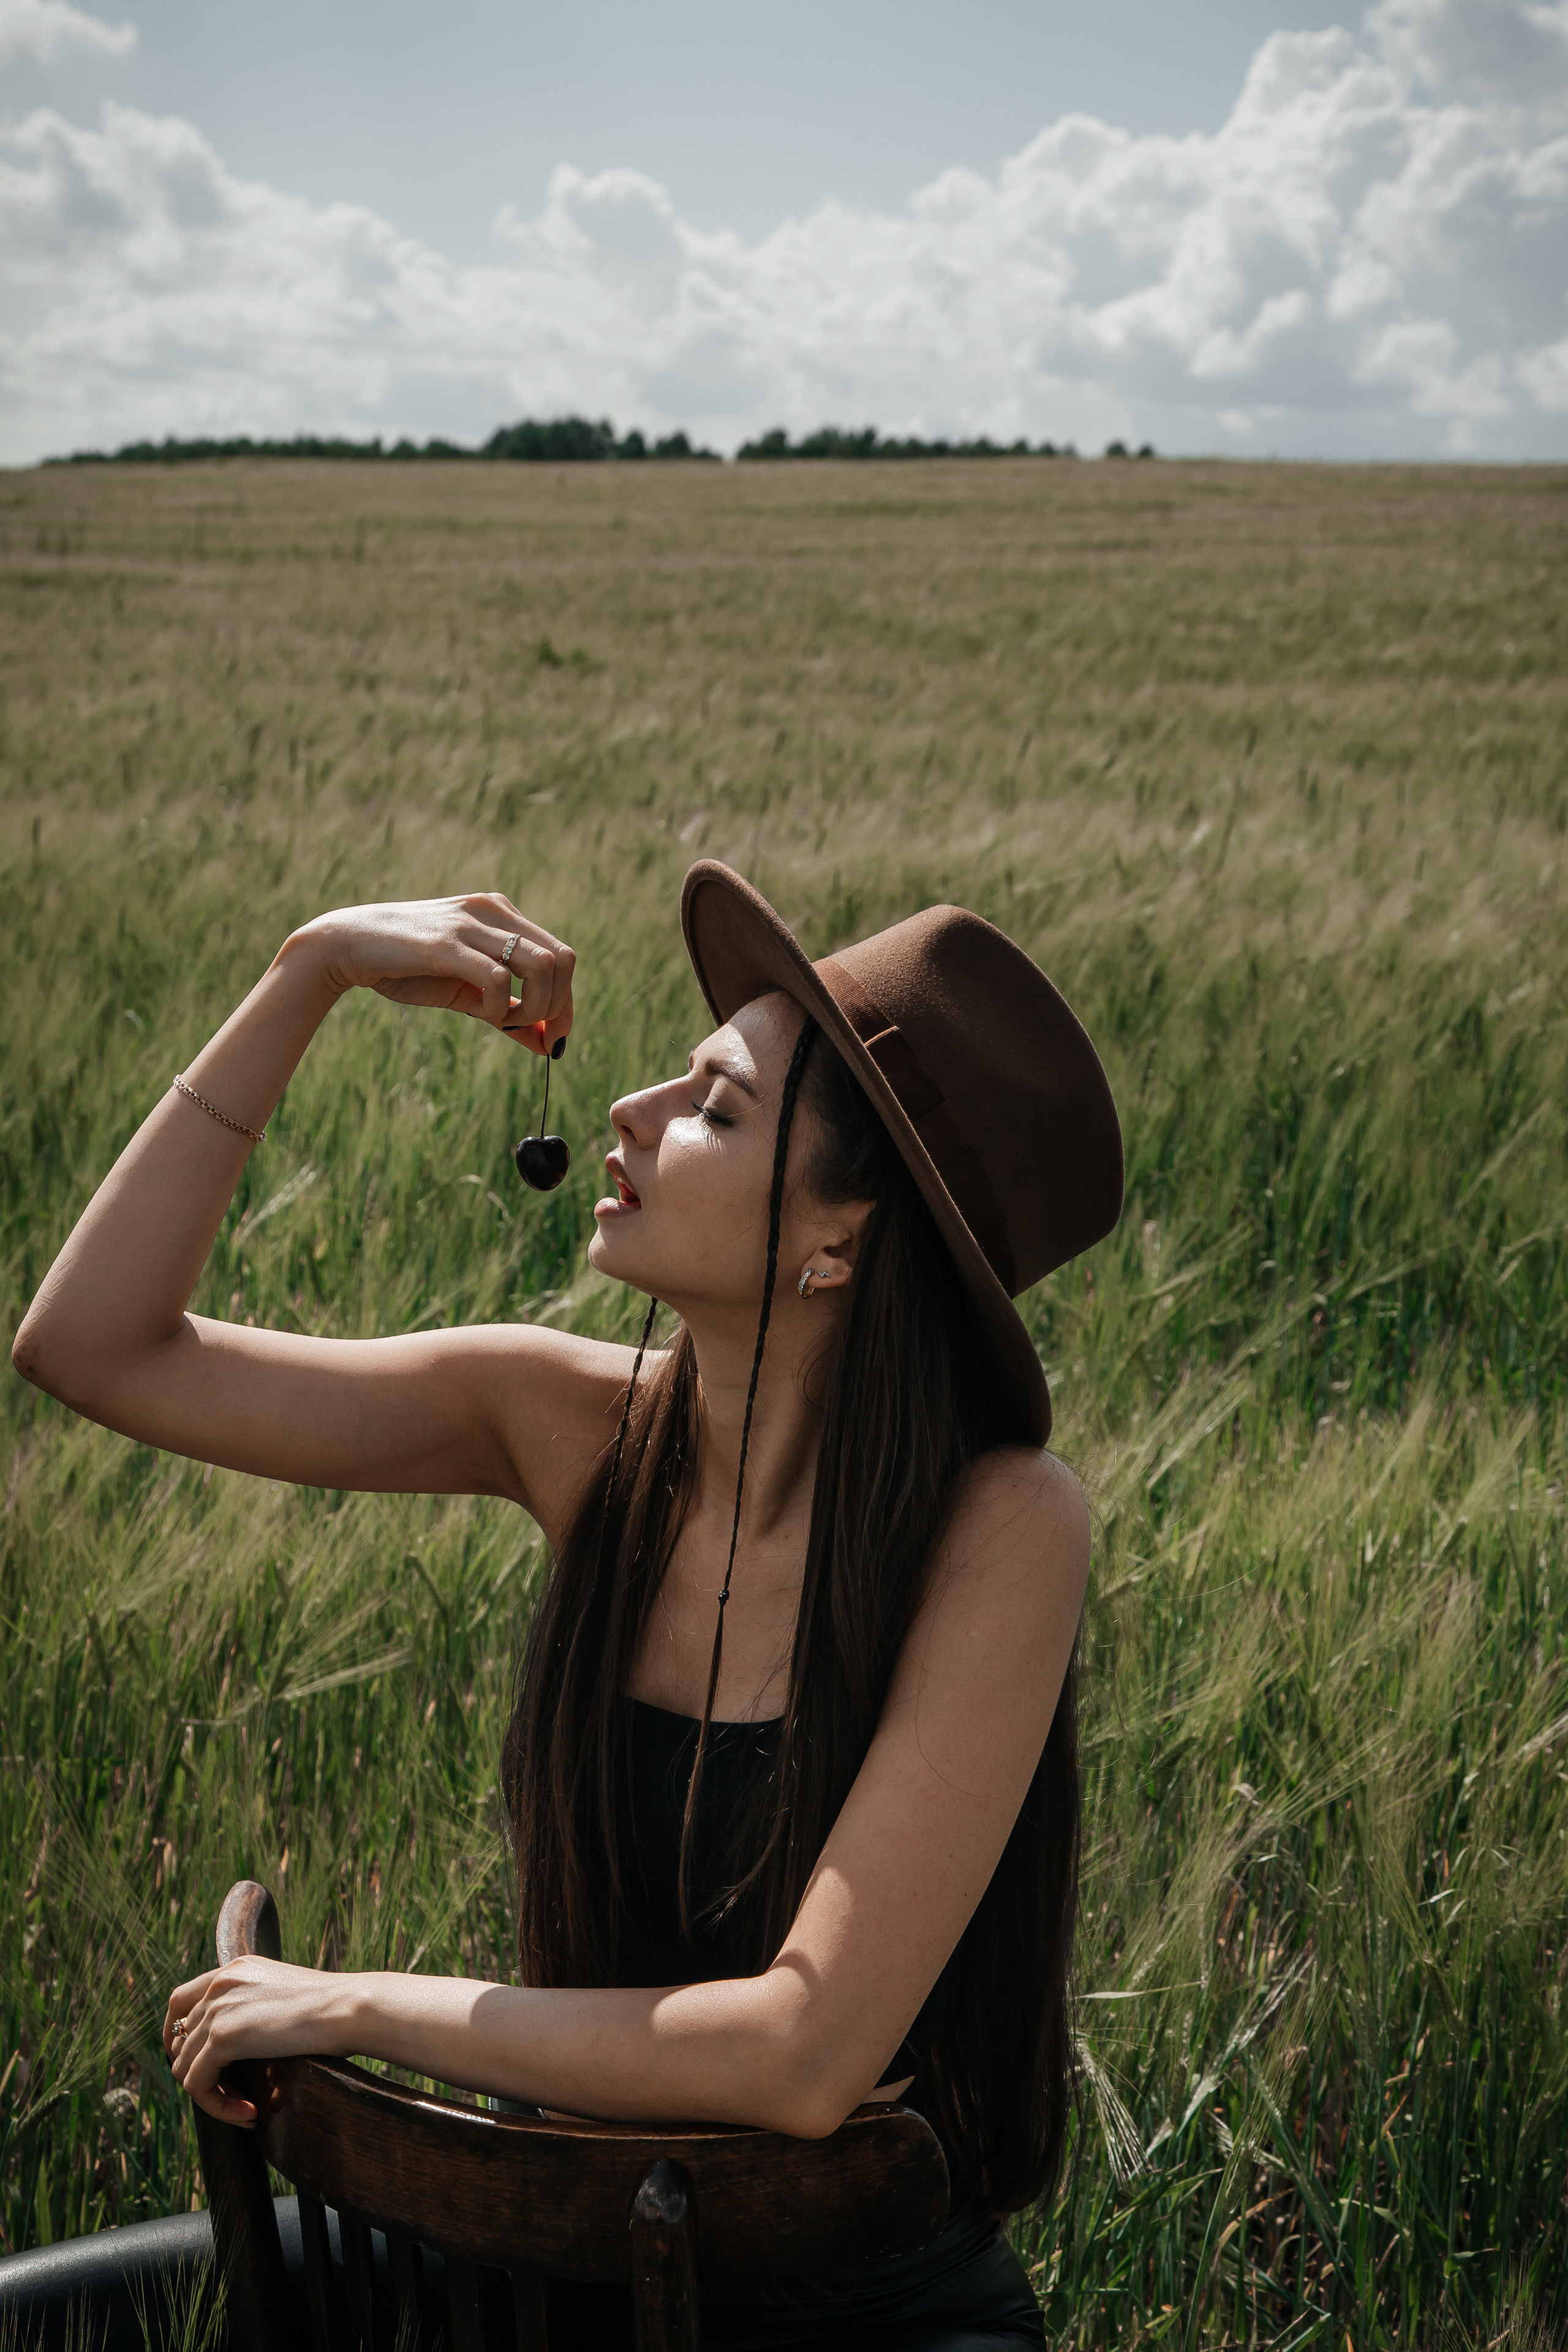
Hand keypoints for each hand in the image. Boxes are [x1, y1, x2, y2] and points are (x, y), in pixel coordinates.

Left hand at [163, 1955, 353, 2126]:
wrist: (349, 2008)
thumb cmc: (333, 2009)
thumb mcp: (282, 1995)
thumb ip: (253, 2006)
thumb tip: (236, 2044)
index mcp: (234, 1967)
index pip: (179, 2001)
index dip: (176, 2037)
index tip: (198, 2064)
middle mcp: (219, 1982)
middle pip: (177, 2039)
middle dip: (198, 2072)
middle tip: (231, 2094)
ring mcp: (217, 2008)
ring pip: (183, 2067)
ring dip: (211, 2096)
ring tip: (246, 2108)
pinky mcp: (222, 2037)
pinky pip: (195, 2084)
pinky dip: (216, 2106)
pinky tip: (250, 2113)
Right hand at [289, 893, 573, 1053]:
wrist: (349, 946)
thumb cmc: (407, 969)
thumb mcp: (467, 994)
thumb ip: (508, 1014)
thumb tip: (548, 1045)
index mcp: (502, 915)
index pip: (562, 956)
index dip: (567, 1002)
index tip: (557, 1038)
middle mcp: (494, 911)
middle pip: (562, 960)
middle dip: (557, 1007)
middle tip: (530, 1032)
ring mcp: (472, 923)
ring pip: (542, 965)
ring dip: (534, 1006)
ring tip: (504, 1020)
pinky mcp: (448, 943)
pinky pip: (499, 978)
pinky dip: (501, 1007)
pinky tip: (482, 1014)